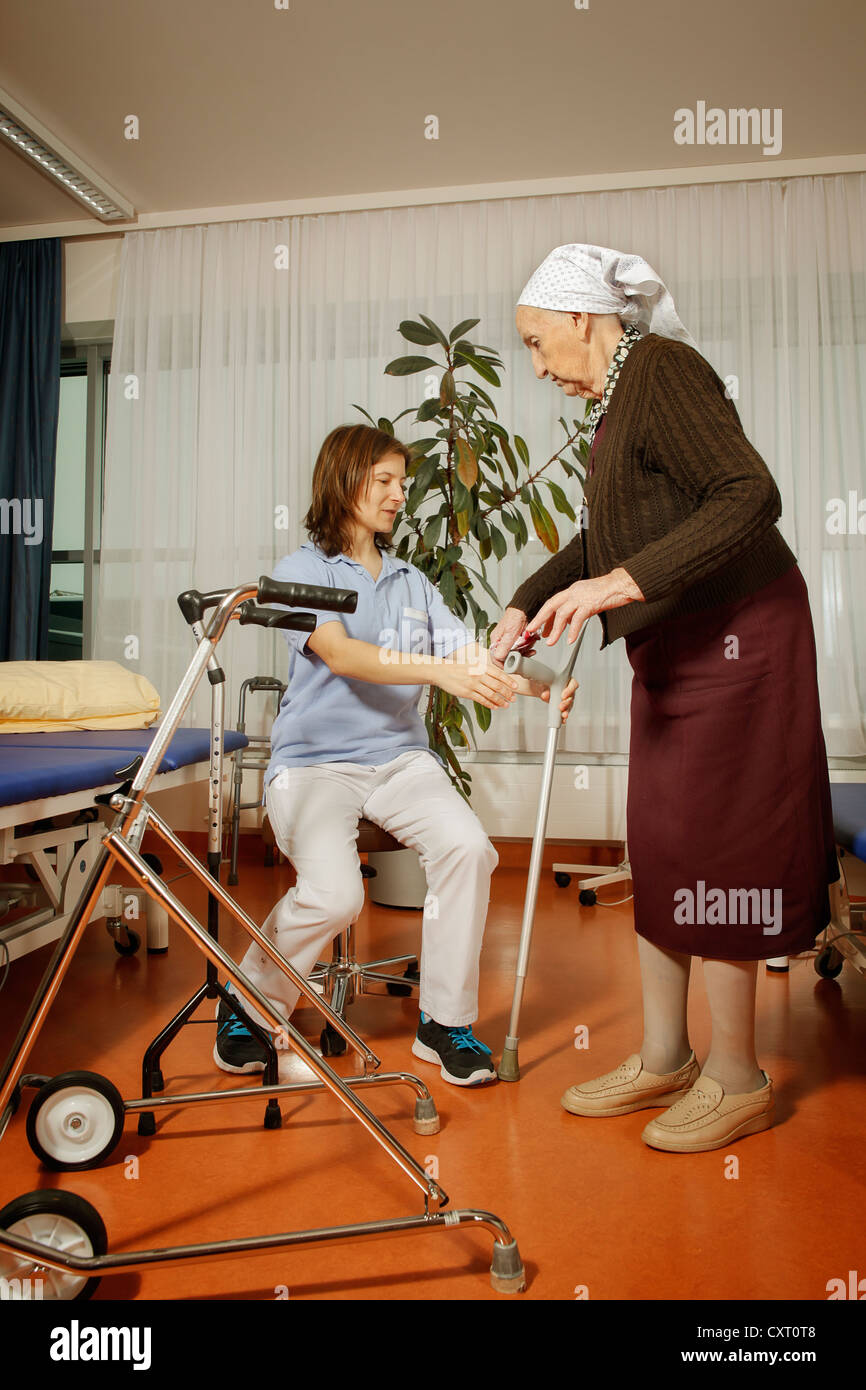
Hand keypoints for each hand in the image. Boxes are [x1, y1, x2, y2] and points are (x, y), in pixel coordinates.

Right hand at [434, 648, 517, 709]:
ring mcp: (472, 684)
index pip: (499, 674)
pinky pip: (481, 700)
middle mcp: (478, 675)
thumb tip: (497, 676)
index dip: (509, 681)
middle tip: (513, 698)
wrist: (442, 671)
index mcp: (481, 666)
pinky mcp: (467, 693)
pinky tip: (495, 706)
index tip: (516, 686)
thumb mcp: (472, 664)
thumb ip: (484, 669)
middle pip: (497, 685)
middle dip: (507, 693)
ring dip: (500, 700)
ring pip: (490, 694)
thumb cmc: (458, 668)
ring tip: (506, 704)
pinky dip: (490, 704)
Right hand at [488, 606, 528, 661]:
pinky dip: (526, 648)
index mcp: (496, 640)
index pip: (495, 658)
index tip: (512, 667)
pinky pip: (520, 648)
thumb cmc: (515, 617)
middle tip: (525, 655)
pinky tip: (530, 645)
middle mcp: (501, 642)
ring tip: (529, 647)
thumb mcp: (510, 634)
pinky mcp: (516, 640)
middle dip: (517, 656)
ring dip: (523, 651)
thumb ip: (504, 646)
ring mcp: (509, 641)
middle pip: (507, 656)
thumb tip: (498, 658)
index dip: (503, 664)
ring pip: (515, 653)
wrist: (525, 609)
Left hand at [527, 569, 643, 645]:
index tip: (538, 627)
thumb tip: (568, 621)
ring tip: (551, 642)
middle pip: (551, 605)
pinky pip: (578, 619)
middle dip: (540, 619)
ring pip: (562, 614)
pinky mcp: (591, 603)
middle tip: (532, 630)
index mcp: (573, 590)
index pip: (553, 603)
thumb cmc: (610, 592)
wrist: (624, 584)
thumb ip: (577, 608)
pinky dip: (572, 631)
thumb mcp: (589, 599)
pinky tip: (570, 640)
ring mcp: (581, 597)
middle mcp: (574, 591)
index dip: (543, 615)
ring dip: (555, 629)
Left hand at [539, 676, 578, 720]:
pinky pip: (564, 711)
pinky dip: (563, 717)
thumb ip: (544, 687)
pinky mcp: (560, 705)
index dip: (570, 690)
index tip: (563, 696)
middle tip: (560, 707)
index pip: (573, 684)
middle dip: (567, 703)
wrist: (533, 685)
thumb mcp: (540, 680)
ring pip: (569, 705)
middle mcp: (566, 688)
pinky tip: (562, 720)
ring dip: (566, 710)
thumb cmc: (539, 679)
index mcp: (565, 679)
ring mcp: (564, 698)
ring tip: (563, 715)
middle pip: (572, 696)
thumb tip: (546, 695)